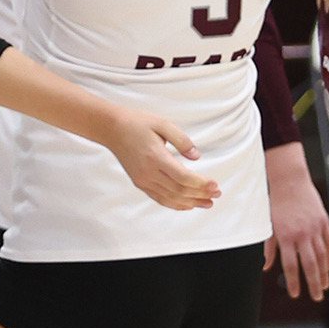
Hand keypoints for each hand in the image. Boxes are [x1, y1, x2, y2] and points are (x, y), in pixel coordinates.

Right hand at [101, 109, 218, 210]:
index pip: (183, 177)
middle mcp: (148, 172)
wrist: (112, 129)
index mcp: (155, 157)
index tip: (214, 184)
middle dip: (201, 194)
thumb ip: (182, 140)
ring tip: (207, 203)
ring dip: (191, 202)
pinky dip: (175, 204)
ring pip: (171, 198)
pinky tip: (187, 204)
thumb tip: (196, 156)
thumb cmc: (137, 123)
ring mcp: (143, 180)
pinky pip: (160, 198)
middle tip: (216, 193)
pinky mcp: (140, 183)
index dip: (201, 184)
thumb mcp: (163, 124)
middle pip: (179, 190)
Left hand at [263, 144, 328, 299]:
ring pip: (323, 256)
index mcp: (286, 236)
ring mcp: (315, 228)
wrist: (290, 181)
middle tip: (316, 297)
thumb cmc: (276, 204)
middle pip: (310, 264)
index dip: (293, 281)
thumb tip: (266, 267)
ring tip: (324, 286)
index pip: (291, 265)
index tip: (295, 294)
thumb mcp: (269, 226)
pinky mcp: (324, 221)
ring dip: (324, 273)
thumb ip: (269, 248)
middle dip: (314, 283)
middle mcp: (302, 234)